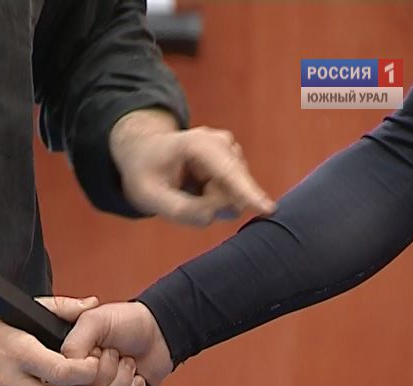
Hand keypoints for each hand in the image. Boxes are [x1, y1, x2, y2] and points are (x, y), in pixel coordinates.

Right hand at [43, 300, 145, 385]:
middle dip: (108, 372)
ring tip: (127, 363)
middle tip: (115, 354)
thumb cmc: (124, 322)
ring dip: (122, 381)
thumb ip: (74, 341)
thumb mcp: (95, 320)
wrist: (156, 333)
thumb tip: (67, 368)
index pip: (61, 379)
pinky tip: (135, 379)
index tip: (99, 350)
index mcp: (62, 357)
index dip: (85, 368)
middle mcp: (72, 379)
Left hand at [110, 109, 275, 225]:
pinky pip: (232, 197)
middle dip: (208, 205)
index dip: (246, 192)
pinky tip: (196, 185)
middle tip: (179, 192)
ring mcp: (232, 152)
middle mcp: (222, 143)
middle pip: (230, 193)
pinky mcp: (236, 163)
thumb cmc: (145, 173)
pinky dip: (212, 199)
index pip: (227, 173)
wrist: (146, 152)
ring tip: (186, 187)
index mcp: (198, 144)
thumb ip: (181, 210)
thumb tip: (217, 215)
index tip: (267, 209)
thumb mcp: (149, 196)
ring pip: (232, 198)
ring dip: (208, 202)